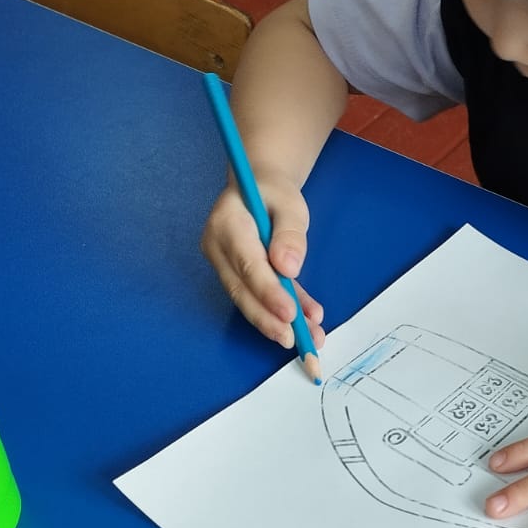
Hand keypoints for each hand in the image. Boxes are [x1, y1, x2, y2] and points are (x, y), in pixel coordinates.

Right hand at [200, 174, 325, 349]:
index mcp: (226, 224)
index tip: (289, 314)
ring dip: (279, 322)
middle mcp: (218, 248)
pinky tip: (307, 322)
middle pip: (242, 290)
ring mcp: (225, 264)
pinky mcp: (239, 276)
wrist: (259, 187)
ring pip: (249, 299)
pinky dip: (284, 310)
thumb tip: (288, 267)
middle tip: (294, 340)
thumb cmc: (273, 192)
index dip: (267, 292)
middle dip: (269, 319)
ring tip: (309, 337)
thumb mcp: (289, 203)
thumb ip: (290, 234)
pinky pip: (261, 296)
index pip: (246, 264)